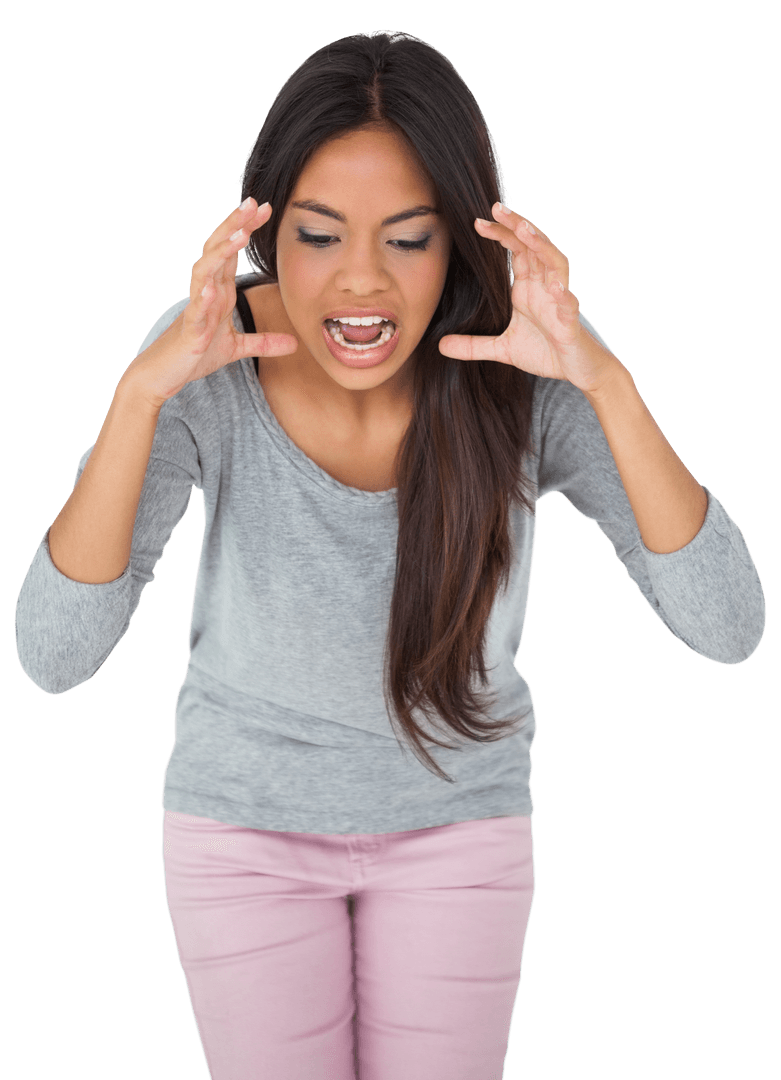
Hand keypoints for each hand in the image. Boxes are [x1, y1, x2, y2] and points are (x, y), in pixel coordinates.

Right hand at [122, 198, 298, 407]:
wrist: (163, 374)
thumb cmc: (195, 354)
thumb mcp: (236, 348)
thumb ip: (264, 342)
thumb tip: (294, 343)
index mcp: (218, 291)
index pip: (233, 252)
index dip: (247, 228)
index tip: (266, 208)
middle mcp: (206, 292)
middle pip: (218, 250)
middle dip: (234, 225)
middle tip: (252, 203)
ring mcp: (195, 308)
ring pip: (205, 271)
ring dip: (221, 253)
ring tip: (239, 235)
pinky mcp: (188, 330)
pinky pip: (195, 311)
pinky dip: (202, 298)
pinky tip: (211, 288)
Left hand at [438, 202, 623, 394]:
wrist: (576, 370)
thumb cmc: (545, 352)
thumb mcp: (502, 350)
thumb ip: (472, 345)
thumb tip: (440, 345)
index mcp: (528, 288)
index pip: (516, 251)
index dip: (500, 234)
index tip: (476, 223)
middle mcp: (545, 287)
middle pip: (534, 246)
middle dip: (518, 226)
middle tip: (497, 208)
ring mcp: (559, 302)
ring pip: (555, 264)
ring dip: (542, 246)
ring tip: (526, 231)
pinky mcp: (570, 323)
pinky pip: (569, 305)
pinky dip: (563, 296)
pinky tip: (556, 289)